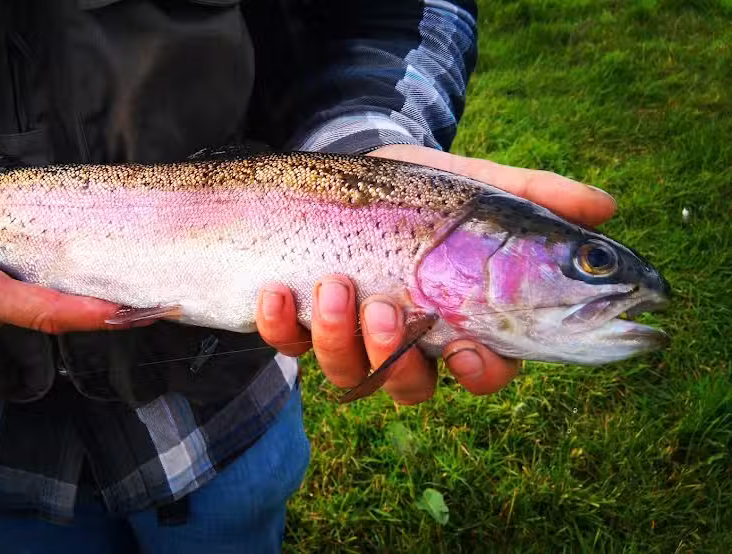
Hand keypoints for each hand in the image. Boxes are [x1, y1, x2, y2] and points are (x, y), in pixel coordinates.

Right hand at [0, 193, 126, 338]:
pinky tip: (62, 269)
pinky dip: (43, 288)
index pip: (45, 312)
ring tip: (119, 277)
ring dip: (73, 296)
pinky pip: (14, 301)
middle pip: (51, 311)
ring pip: (32, 305)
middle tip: (148, 290)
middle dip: (98, 305)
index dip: (93, 316)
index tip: (138, 314)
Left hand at [256, 144, 616, 402]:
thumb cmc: (419, 187)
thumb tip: (607, 208)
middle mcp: (407, 341)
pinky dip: (281, 326)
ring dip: (340, 337)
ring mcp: (351, 337)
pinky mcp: (302, 325)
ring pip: (350, 372)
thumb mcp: (472, 184)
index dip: (478, 374)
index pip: (482, 370)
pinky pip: (291, 345)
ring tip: (332, 285)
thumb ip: (532, 196)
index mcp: (457, 319)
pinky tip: (275, 291)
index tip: (464, 351)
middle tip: (390, 311)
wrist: (347, 169)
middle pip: (411, 385)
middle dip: (398, 357)